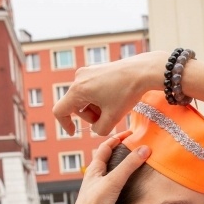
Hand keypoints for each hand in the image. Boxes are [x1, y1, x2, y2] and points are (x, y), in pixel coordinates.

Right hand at [53, 51, 167, 135]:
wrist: (142, 71)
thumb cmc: (127, 93)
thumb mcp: (113, 118)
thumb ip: (100, 129)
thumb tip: (96, 129)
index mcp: (78, 90)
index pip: (60, 111)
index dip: (65, 124)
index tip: (73, 132)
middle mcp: (79, 79)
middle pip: (76, 106)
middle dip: (90, 116)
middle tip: (108, 119)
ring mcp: (88, 72)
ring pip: (85, 98)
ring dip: (96, 108)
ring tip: (114, 108)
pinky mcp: (97, 70)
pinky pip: (92, 90)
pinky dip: (101, 99)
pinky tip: (116, 99)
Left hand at [68, 132, 149, 203]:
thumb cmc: (94, 203)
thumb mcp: (114, 181)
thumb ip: (129, 165)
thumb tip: (144, 149)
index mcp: (94, 169)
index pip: (105, 147)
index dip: (116, 138)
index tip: (129, 133)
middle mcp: (94, 177)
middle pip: (106, 159)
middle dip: (118, 150)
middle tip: (132, 146)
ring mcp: (97, 188)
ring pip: (109, 172)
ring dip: (119, 166)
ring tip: (131, 163)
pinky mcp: (102, 200)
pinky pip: (112, 185)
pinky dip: (120, 180)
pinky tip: (126, 185)